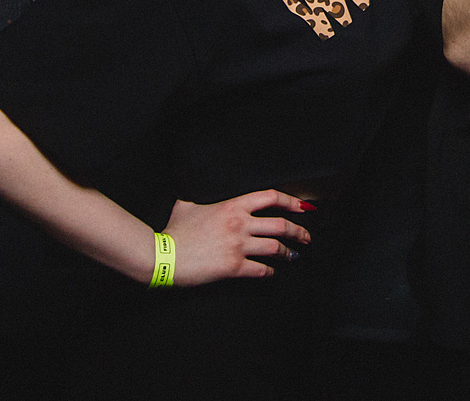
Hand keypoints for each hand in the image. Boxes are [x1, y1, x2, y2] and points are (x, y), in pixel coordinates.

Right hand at [162, 189, 312, 284]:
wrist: (163, 256)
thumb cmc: (174, 231)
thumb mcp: (186, 205)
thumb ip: (199, 200)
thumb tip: (196, 196)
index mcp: (232, 206)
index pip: (271, 197)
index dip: (292, 201)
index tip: (304, 207)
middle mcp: (240, 223)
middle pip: (281, 225)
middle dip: (299, 232)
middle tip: (306, 237)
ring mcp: (238, 246)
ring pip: (275, 248)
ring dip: (289, 253)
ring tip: (293, 256)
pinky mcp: (234, 267)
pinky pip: (261, 270)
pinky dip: (271, 272)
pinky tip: (272, 273)